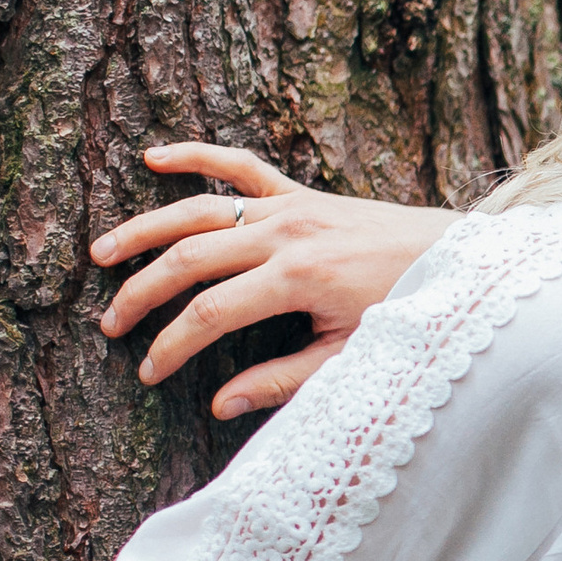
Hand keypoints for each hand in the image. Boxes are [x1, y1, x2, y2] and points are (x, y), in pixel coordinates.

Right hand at [92, 144, 460, 418]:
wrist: (460, 263)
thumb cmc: (410, 314)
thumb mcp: (351, 357)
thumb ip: (284, 380)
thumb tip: (220, 405)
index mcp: (297, 278)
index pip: (209, 314)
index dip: (171, 346)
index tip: (148, 372)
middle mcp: (287, 233)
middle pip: (190, 260)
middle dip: (142, 294)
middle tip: (111, 326)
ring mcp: (292, 205)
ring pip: (199, 210)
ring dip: (145, 229)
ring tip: (101, 254)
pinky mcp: (302, 191)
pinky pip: (241, 165)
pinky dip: (196, 155)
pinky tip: (154, 157)